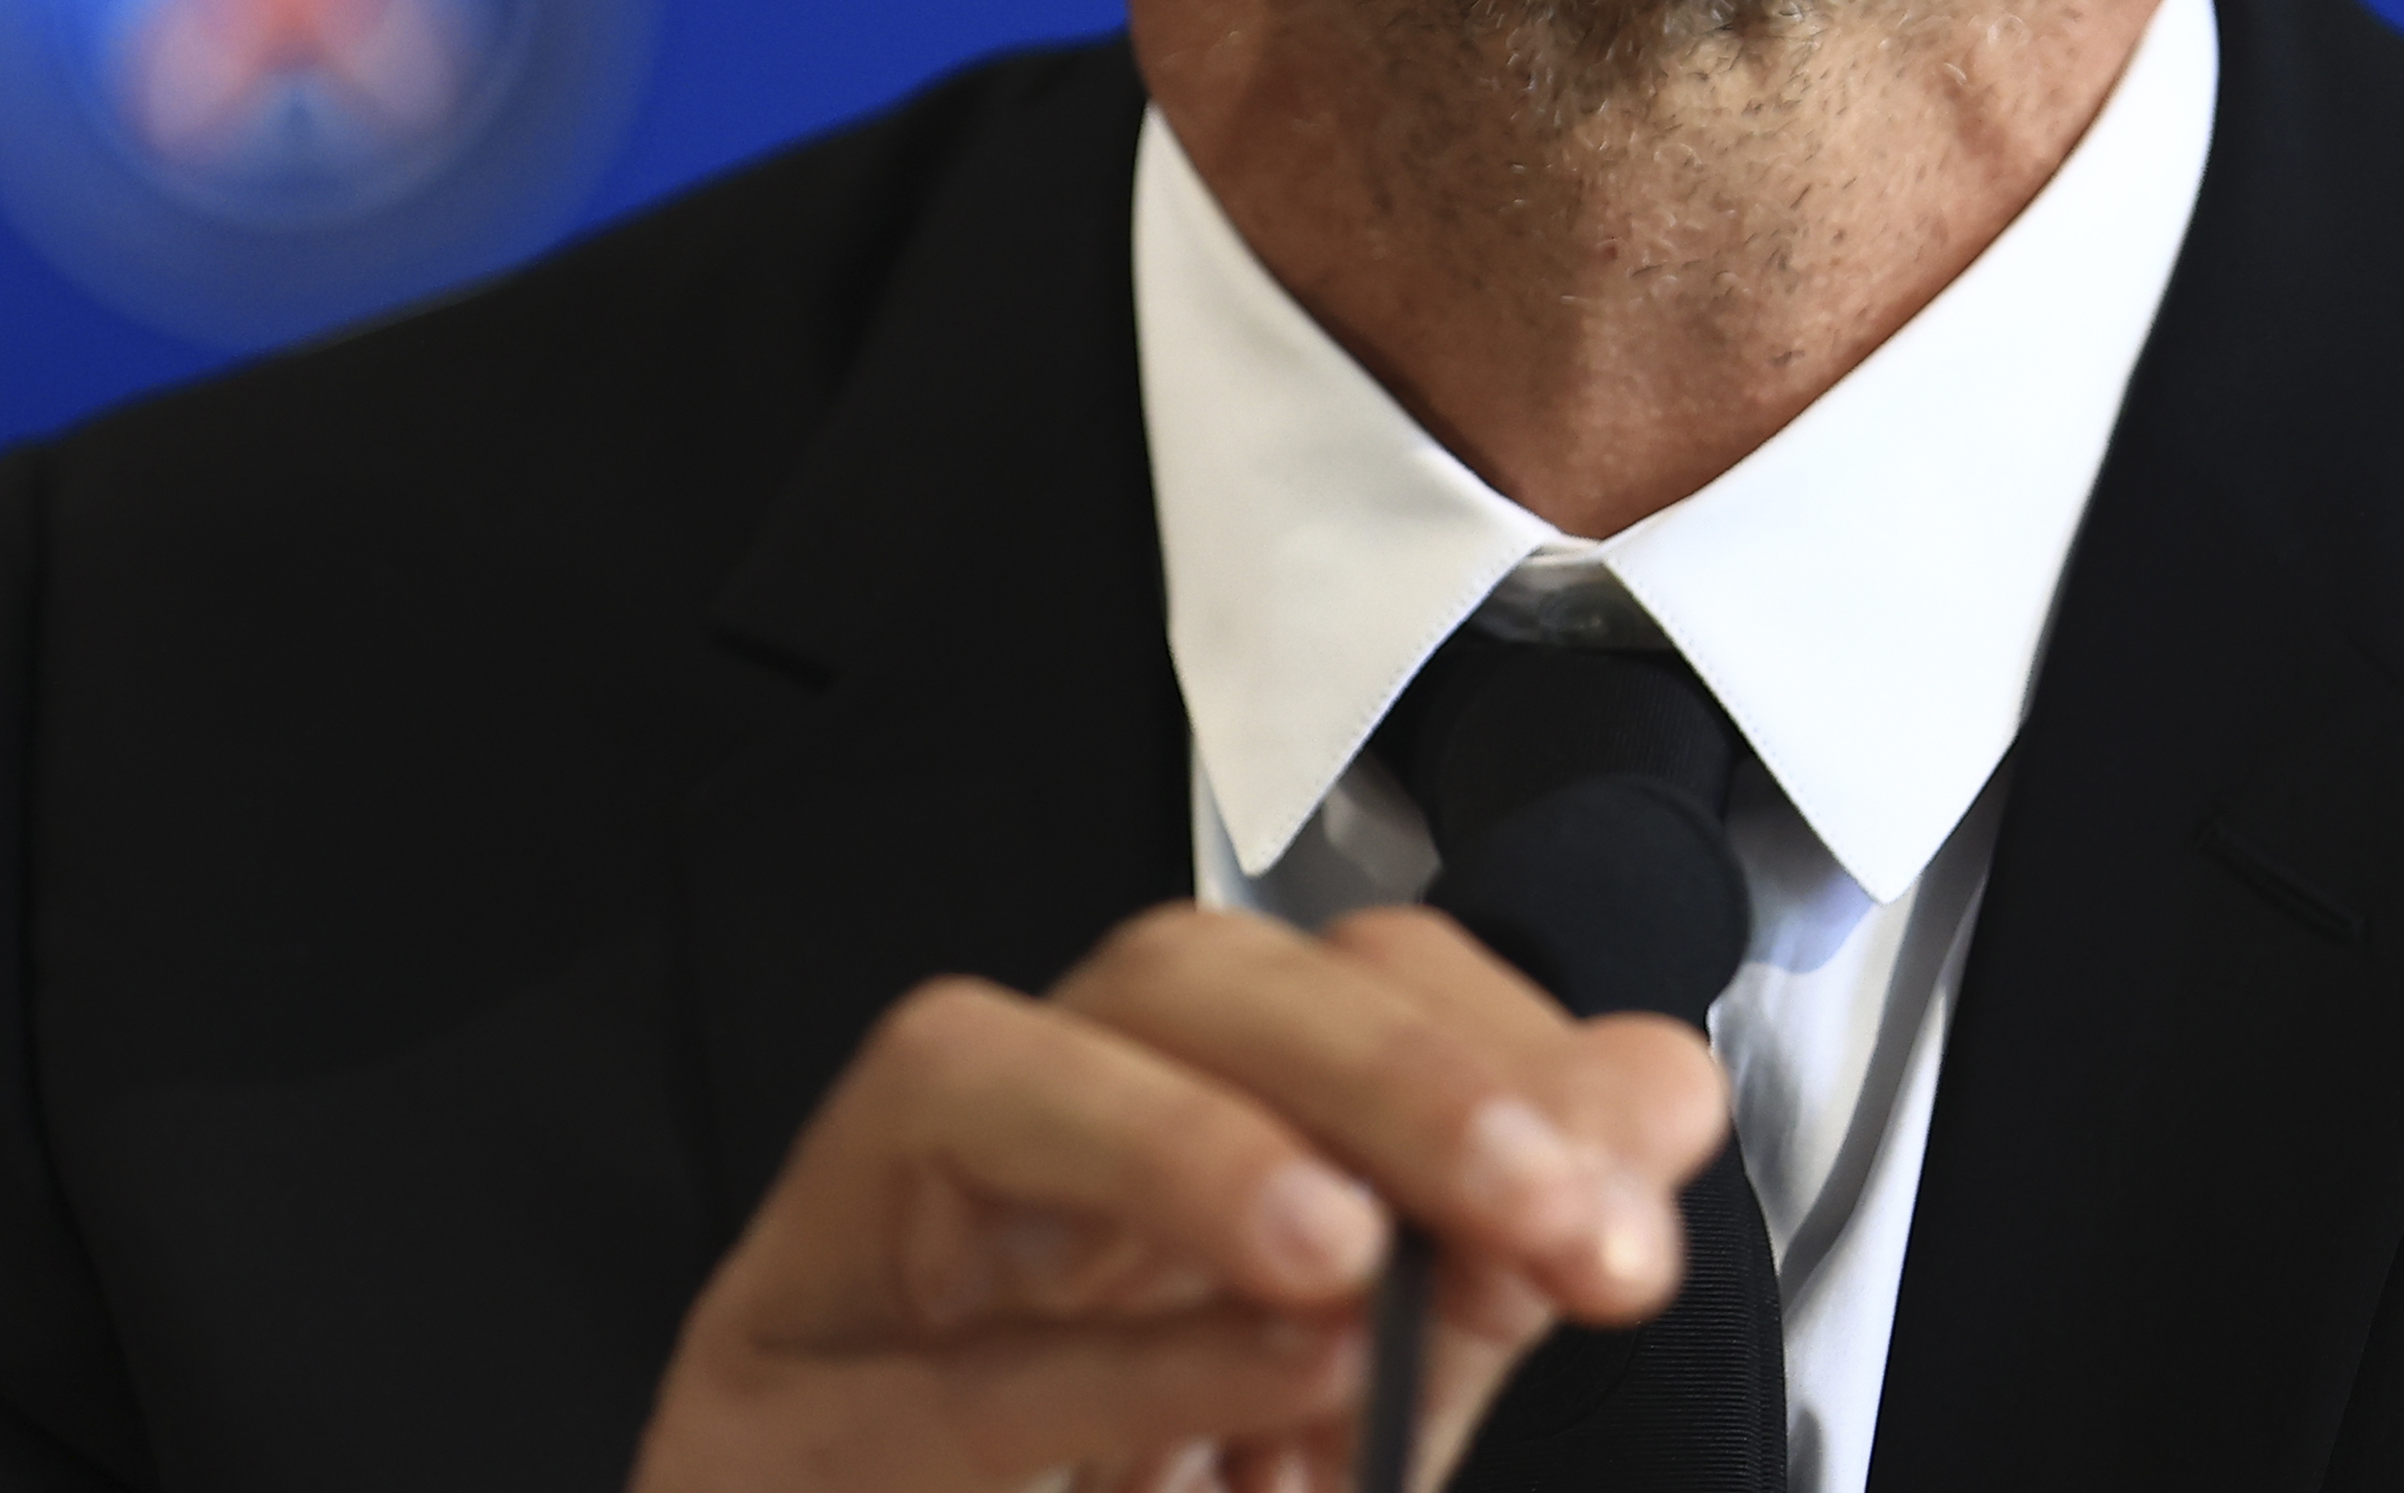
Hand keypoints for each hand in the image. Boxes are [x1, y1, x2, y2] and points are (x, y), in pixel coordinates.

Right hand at [626, 897, 1726, 1491]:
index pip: (1311, 974)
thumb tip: (1653, 1095)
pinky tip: (1284, 1377)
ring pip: (965, 1073)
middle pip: (1162, 976)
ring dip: (1185, 1141)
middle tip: (1548, 1205)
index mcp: (1136, 1149)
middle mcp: (986, 1170)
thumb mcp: (1333, 1418)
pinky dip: (1112, 1362)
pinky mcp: (750, 1428)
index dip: (1479, 1038)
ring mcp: (836, 1279)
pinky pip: (912, 1370)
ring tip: (1357, 1256)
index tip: (1626, 1189)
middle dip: (1381, 1066)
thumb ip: (1477, 1267)